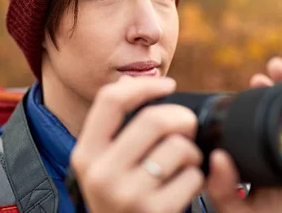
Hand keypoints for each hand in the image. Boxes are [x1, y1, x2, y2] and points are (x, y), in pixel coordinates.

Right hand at [70, 76, 204, 212]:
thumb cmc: (120, 200)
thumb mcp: (103, 167)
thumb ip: (115, 131)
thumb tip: (135, 81)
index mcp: (85, 155)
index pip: (110, 100)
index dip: (144, 85)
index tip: (169, 85)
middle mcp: (101, 174)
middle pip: (154, 119)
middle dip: (181, 118)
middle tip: (188, 126)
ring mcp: (127, 195)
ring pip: (179, 147)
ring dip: (192, 153)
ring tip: (184, 164)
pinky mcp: (155, 212)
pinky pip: (193, 177)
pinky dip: (197, 179)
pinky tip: (185, 188)